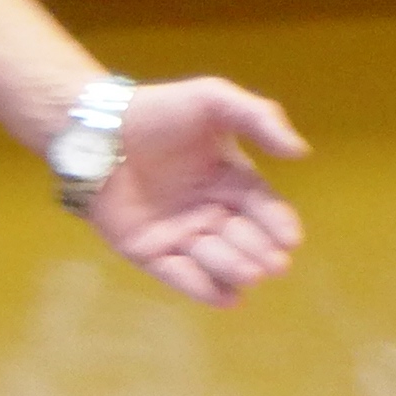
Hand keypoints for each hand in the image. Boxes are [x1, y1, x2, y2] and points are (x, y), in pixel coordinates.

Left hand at [82, 77, 307, 306]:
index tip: (290, 238)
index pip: (266, 210)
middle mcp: (211, 212)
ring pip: (218, 262)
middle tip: (271, 262)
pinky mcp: (148, 252)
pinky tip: (223, 295)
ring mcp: (180, 235)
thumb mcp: (212, 100)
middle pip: (246, 241)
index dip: (280, 225)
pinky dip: (201, 288)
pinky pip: (180, 277)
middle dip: (261, 253)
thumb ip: (258, 117)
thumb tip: (300, 151)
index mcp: (231, 181)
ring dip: (234, 268)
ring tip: (246, 269)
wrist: (94, 127)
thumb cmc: (156, 111)